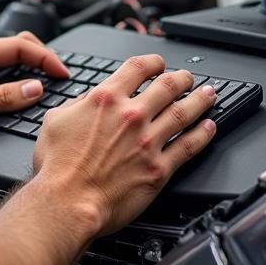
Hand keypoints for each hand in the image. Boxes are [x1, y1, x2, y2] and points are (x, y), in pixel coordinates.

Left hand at [0, 32, 68, 153]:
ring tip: (48, 82)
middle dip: (40, 58)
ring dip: (29, 69)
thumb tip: (34, 89)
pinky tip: (23, 93)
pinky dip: (16, 80)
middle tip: (60, 75)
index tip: (62, 72)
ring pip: (8, 61)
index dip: (44, 58)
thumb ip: (2, 97)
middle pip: (16, 48)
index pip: (18, 47)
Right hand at [32, 54, 216, 235]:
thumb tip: (87, 99)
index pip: (138, 68)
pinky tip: (209, 127)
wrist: (68, 203)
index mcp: (106, 99)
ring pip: (184, 112)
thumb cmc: (58, 167)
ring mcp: (148, 142)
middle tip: (187, 78)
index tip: (158, 64)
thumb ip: (76, 104)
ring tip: (208, 94)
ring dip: (200, 100)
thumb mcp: (56, 121)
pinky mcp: (158, 169)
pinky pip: (189, 146)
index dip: (153, 62)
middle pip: (168, 86)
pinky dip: (203, 134)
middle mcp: (131, 116)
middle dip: (182, 78)